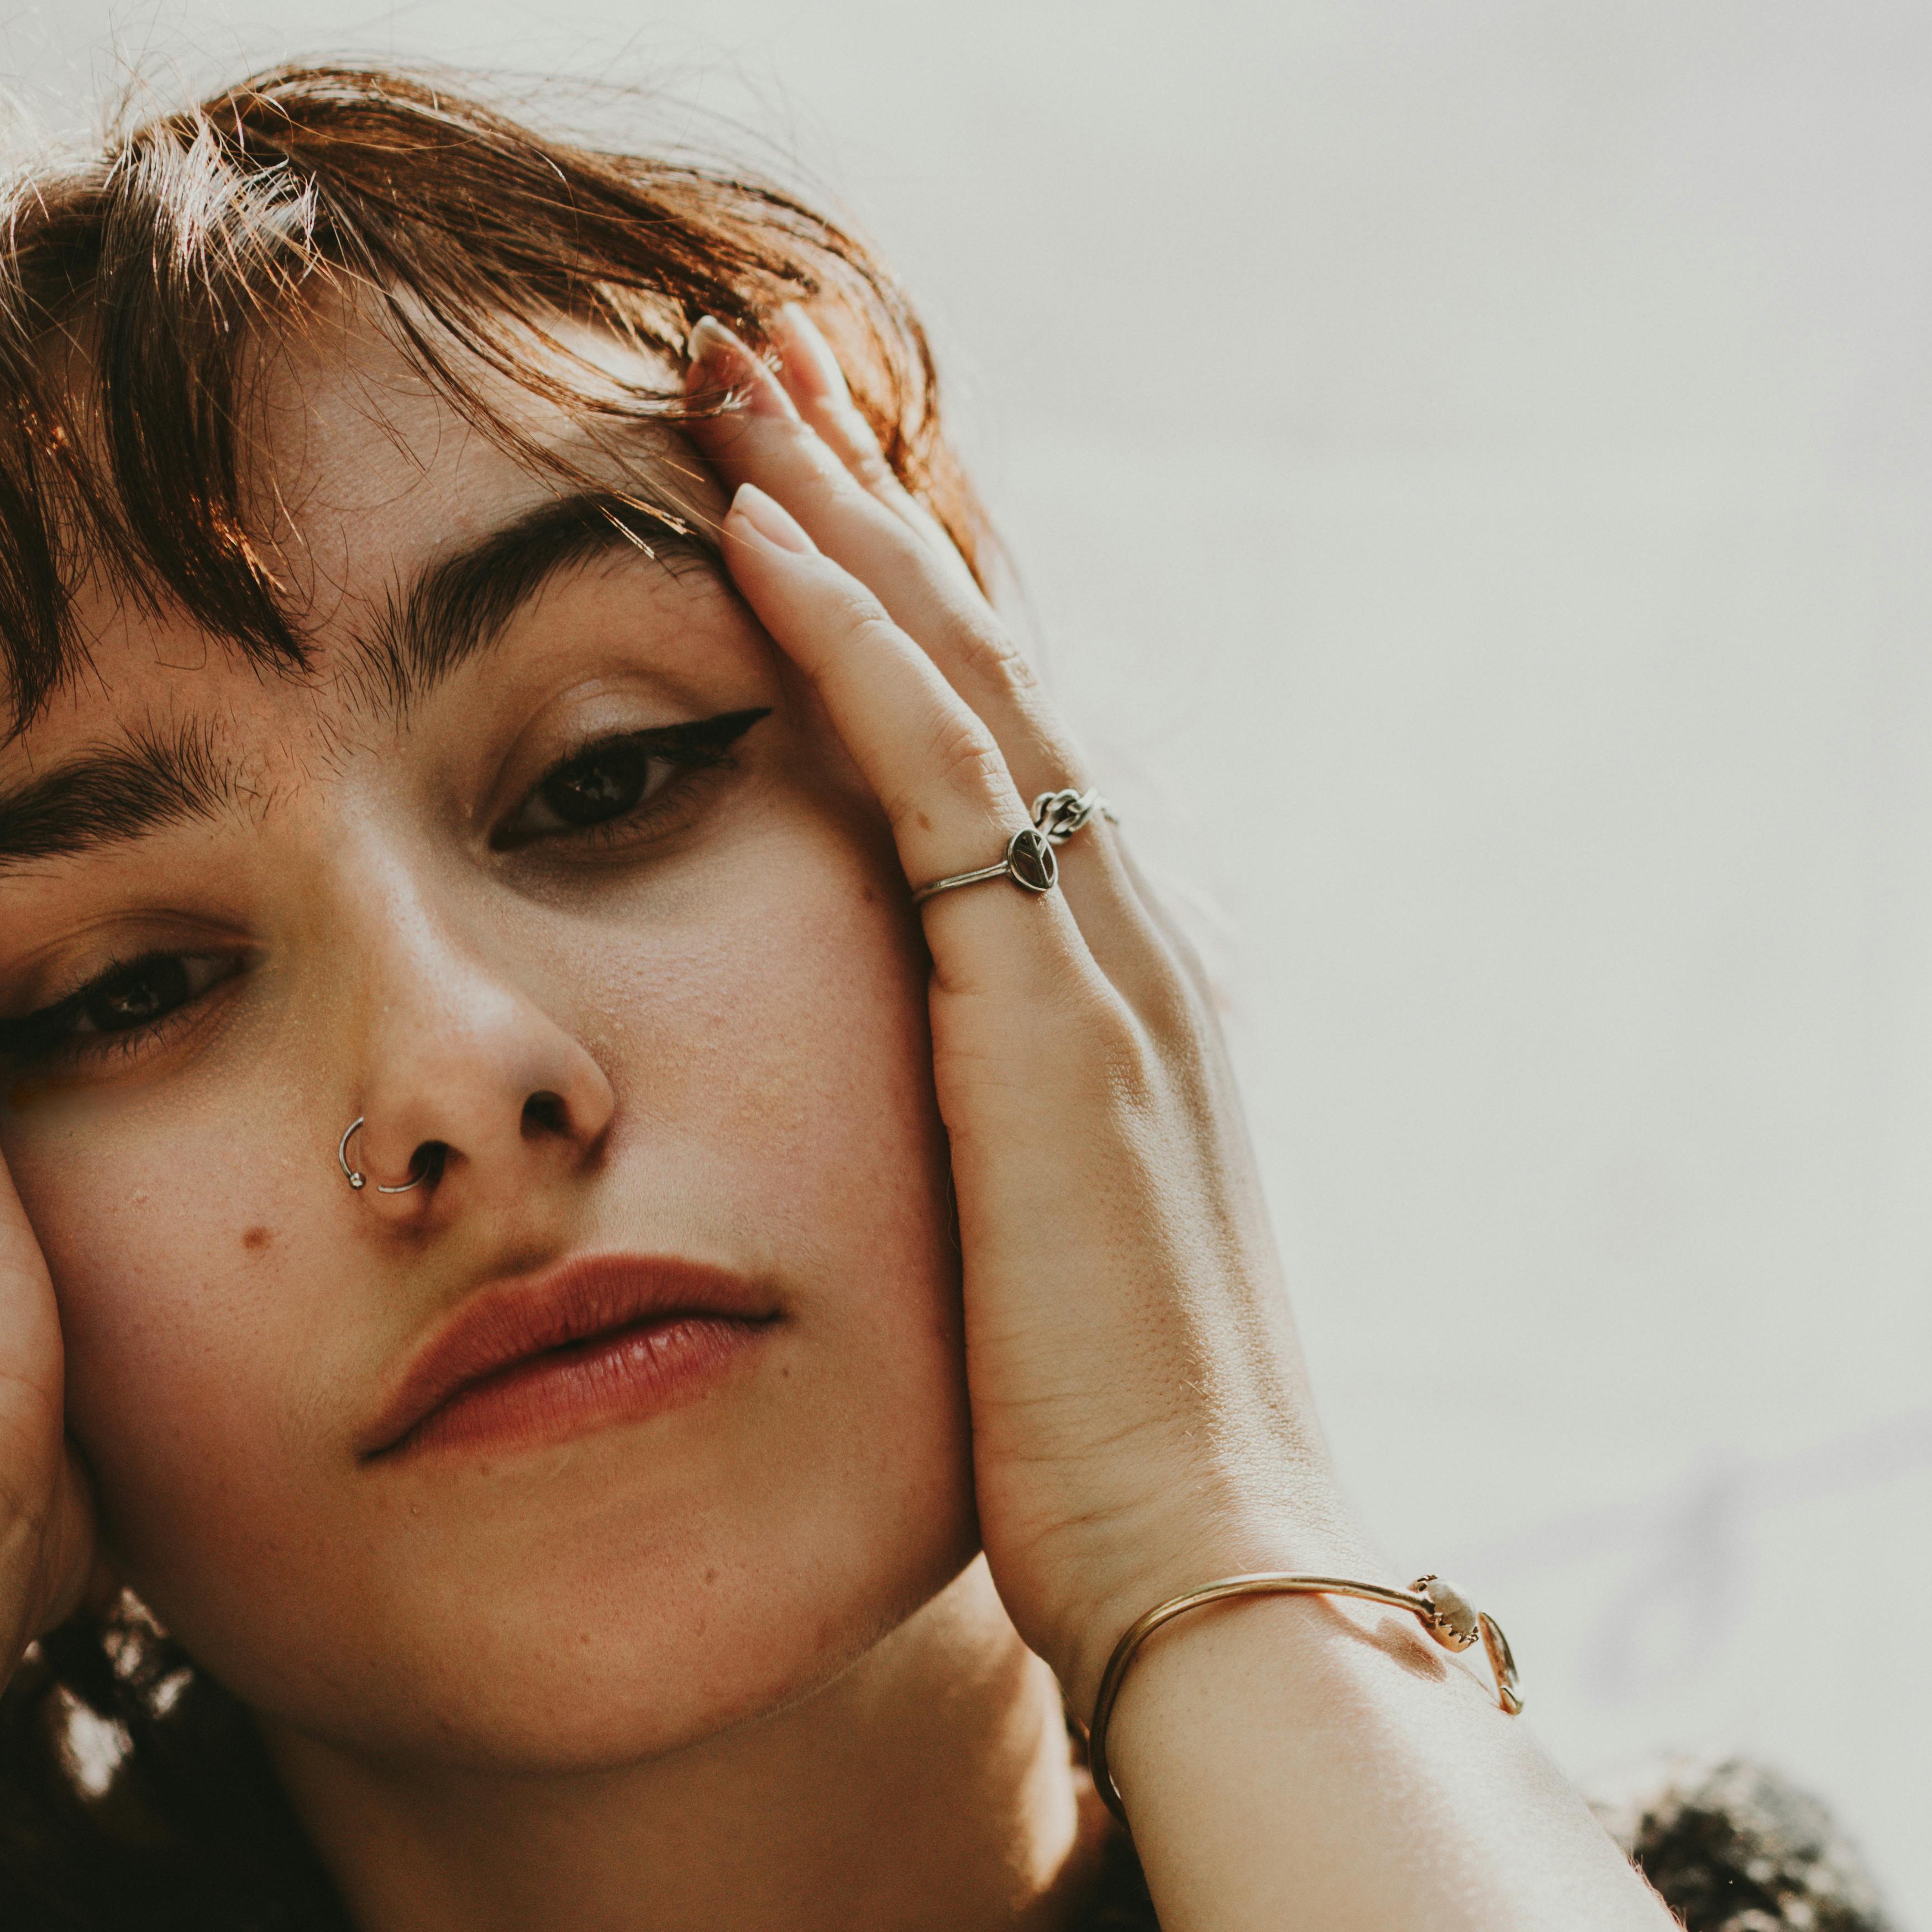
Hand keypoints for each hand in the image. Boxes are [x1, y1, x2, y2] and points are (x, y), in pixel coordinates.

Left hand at [691, 316, 1360, 1706]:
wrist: (1203, 1569)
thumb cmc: (1090, 1465)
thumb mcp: (1014, 1272)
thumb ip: (968, 1166)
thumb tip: (880, 1155)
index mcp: (1114, 1004)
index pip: (1001, 752)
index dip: (903, 607)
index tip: (793, 487)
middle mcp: (1130, 948)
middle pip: (990, 666)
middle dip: (872, 503)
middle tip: (755, 362)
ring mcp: (1109, 969)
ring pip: (967, 678)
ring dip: (844, 515)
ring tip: (728, 380)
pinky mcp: (1052, 1020)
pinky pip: (938, 779)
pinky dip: (847, 646)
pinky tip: (751, 538)